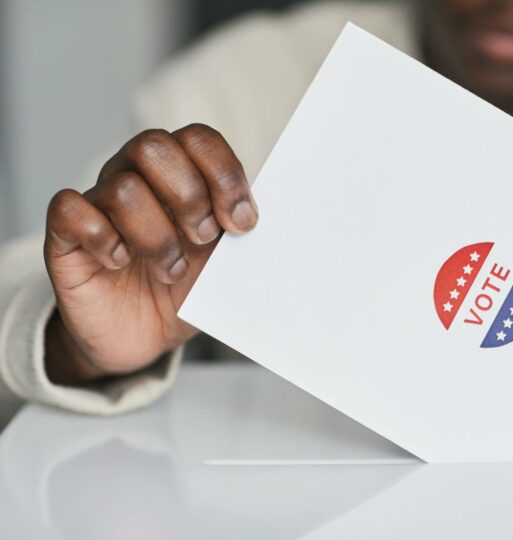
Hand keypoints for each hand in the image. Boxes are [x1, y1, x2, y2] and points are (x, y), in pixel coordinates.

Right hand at [44, 124, 257, 383]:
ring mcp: (98, 202)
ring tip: (172, 269)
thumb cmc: (186, 289)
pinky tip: (121, 262)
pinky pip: (70, 209)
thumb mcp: (224, 262)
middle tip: (202, 238)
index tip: (241, 223)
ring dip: (157, 236)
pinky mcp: (65, 234)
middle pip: (153, 145)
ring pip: (122, 187)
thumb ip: (240, 234)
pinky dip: (104, 239)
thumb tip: (271, 220)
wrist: (144, 336)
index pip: (198, 139)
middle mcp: (136, 176)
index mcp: (180, 173)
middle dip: (188, 196)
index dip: (224, 174)